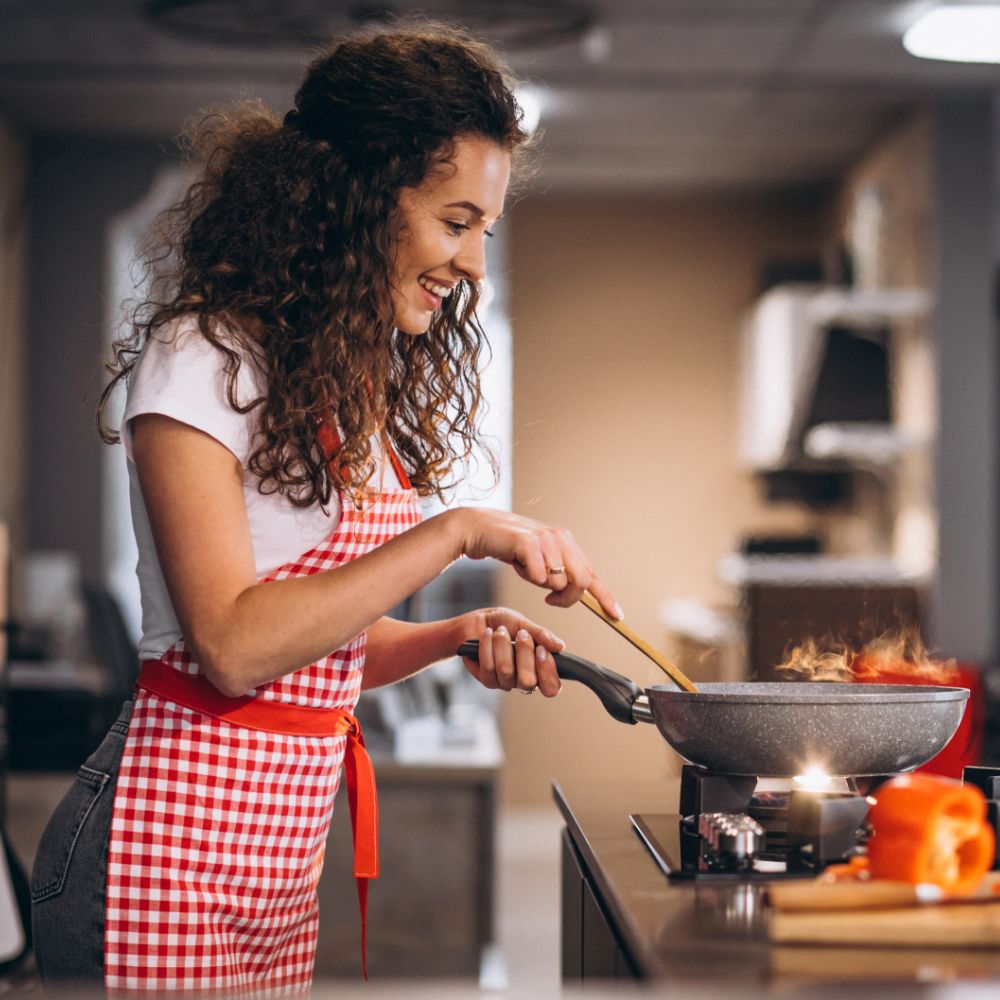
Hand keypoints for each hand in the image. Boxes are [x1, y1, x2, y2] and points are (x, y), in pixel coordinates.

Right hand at [450, 508, 621, 619]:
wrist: (479, 529)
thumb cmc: (509, 548)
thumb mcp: (539, 561)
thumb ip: (557, 573)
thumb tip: (575, 595)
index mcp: (566, 542)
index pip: (592, 574)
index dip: (605, 597)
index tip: (617, 616)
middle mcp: (560, 538)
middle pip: (581, 582)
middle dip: (567, 599)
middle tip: (550, 600)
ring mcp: (546, 539)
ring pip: (559, 582)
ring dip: (541, 585)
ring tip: (526, 569)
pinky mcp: (529, 542)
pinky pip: (539, 576)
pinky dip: (528, 577)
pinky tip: (517, 563)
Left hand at [458, 607, 565, 696]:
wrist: (478, 620)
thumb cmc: (504, 623)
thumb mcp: (525, 624)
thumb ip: (542, 635)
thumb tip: (560, 646)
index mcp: (538, 668)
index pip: (551, 687)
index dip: (548, 672)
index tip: (541, 650)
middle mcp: (523, 679)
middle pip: (528, 682)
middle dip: (524, 654)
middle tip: (521, 635)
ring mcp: (504, 681)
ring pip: (506, 671)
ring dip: (503, 645)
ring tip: (500, 630)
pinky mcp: (486, 679)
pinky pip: (488, 667)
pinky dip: (488, 646)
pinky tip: (488, 635)